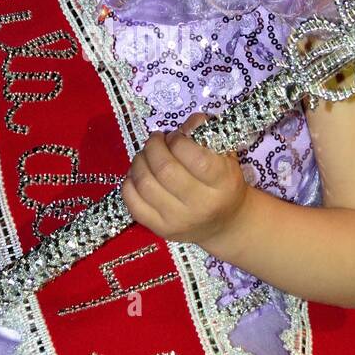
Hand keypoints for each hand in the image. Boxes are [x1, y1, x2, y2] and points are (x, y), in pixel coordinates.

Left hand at [120, 112, 250, 252]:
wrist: (225, 224)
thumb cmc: (224, 183)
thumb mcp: (225, 155)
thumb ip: (206, 133)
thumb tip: (185, 124)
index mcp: (223, 183)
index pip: (195, 158)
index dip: (178, 141)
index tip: (175, 137)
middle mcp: (201, 204)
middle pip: (165, 169)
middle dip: (153, 147)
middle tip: (155, 140)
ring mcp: (179, 220)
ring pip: (145, 184)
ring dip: (139, 161)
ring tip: (146, 155)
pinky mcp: (160, 229)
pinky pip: (133, 203)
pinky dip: (129, 183)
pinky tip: (138, 174)